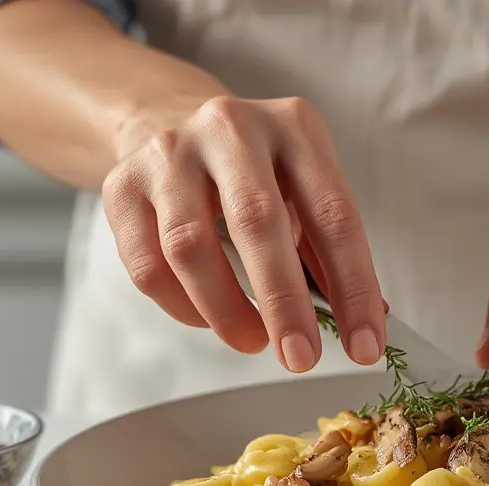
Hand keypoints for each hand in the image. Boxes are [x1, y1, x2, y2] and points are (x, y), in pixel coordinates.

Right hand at [102, 95, 385, 371]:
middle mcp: (231, 127)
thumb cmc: (257, 175)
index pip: (335, 215)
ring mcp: (170, 152)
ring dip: (226, 310)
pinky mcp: (122, 184)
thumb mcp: (306, 194)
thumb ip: (330, 254)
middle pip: (258, 222)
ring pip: (190, 246)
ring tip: (253, 342)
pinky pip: (148, 263)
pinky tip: (208, 318)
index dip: (354, 288)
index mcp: (296, 127)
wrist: (172, 124)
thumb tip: (366, 325)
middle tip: (301, 358)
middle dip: (284, 303)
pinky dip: (183, 306)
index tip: (365, 347)